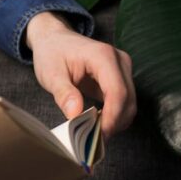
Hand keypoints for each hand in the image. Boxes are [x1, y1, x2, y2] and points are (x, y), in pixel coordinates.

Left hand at [25, 11, 136, 136]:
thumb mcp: (50, 74)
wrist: (54, 39)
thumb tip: (75, 115)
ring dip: (116, 121)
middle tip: (94, 140)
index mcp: (103, 56)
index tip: (99, 135)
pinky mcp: (121, 77)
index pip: (118, 92)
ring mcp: (123, 68)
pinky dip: (114, 115)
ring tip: (94, 134)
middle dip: (114, 123)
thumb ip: (63, 93)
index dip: (112, 117)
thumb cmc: (51, 53)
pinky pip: (124, 101)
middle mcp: (119, 60)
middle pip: (128, 100)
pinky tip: (97, 124)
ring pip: (130, 103)